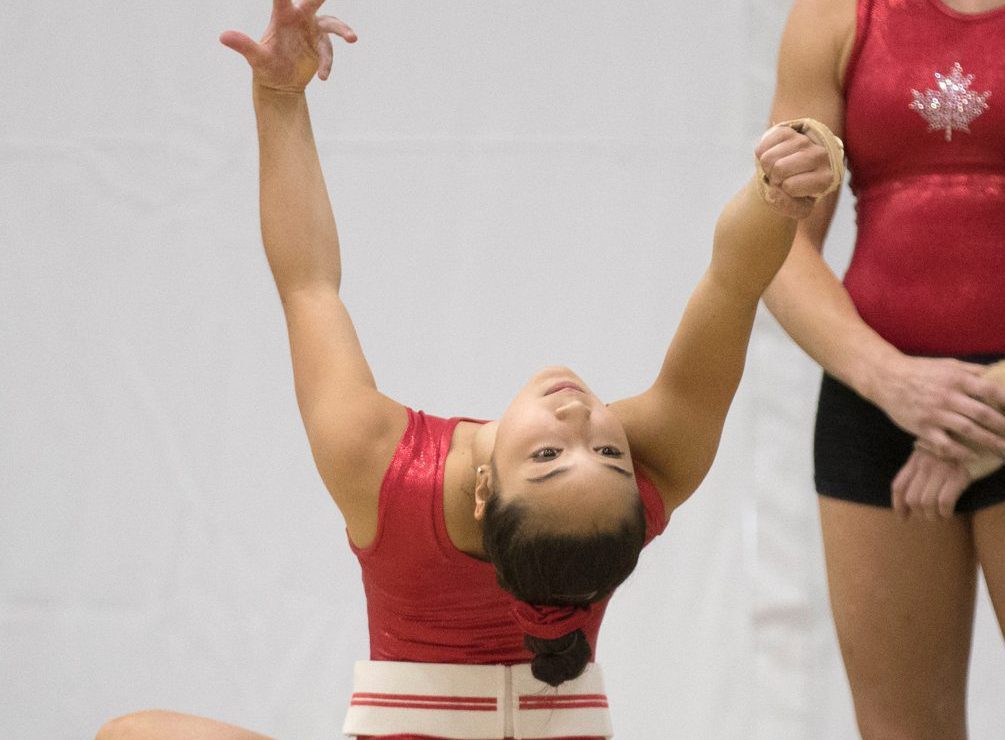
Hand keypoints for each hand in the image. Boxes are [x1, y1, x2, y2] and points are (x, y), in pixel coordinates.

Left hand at [220, 0, 356, 91]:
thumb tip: (223, 36)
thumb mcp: (256, 58)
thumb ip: (243, 45)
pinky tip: (322, 77)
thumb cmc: (266, 67)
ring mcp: (312, 31)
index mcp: (282, 17)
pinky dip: (327, 63)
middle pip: (313, 1)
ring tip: (352, 38)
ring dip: (343, 29)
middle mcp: (300, 19)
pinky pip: (329, 51)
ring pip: (331, 24)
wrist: (281, 84)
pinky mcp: (321, 45)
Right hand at [754, 123, 837, 218]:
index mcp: (826, 177)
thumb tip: (772, 192)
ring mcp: (804, 140)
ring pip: (768, 158)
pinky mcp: (788, 131)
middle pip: (779, 168)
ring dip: (767, 168)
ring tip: (778, 169)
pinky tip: (773, 158)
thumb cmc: (798, 192)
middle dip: (773, 178)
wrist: (799, 173)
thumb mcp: (798, 208)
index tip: (792, 189)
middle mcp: (820, 155)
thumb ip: (786, 206)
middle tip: (781, 179)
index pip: (790, 185)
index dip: (784, 191)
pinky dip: (760, 156)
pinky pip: (762, 147)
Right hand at [874, 355, 1004, 460]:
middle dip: (1003, 427)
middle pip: (984, 414)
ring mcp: (934, 413)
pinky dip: (961, 452)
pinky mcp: (922, 428)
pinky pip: (945, 444)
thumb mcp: (947, 364)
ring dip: (989, 442)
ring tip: (1002, 450)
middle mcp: (947, 396)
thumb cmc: (919, 370)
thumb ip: (972, 370)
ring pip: (969, 431)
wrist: (886, 378)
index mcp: (957, 378)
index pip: (991, 391)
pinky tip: (972, 456)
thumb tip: (996, 372)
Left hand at [891, 447, 970, 519]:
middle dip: (918, 513)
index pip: (898, 486)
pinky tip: (949, 514)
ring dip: (932, 516)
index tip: (903, 518)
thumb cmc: (957, 448)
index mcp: (916, 458)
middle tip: (929, 517)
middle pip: (911, 498)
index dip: (898, 506)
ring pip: (926, 503)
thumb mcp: (933, 453)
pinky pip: (944, 502)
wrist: (979, 435)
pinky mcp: (958, 475)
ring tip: (940, 517)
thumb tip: (911, 497)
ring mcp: (940, 469)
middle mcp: (924, 463)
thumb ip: (920, 468)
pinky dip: (945, 512)